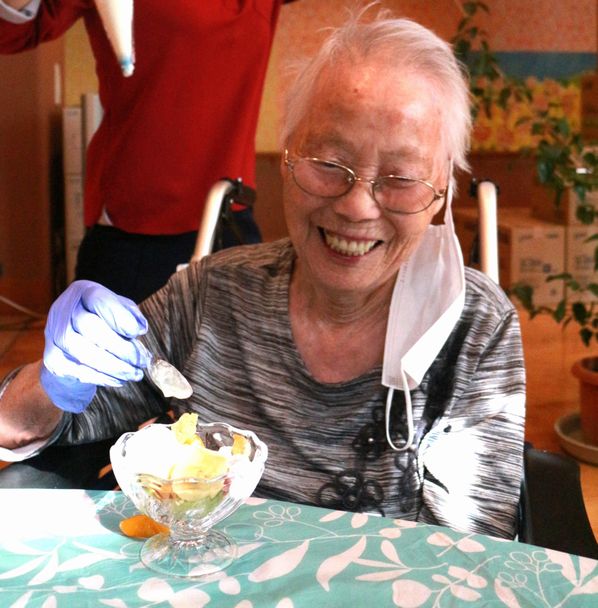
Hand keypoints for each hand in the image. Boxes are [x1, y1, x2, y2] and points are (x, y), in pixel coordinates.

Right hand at [40, 280, 151, 412]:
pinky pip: (77, 370)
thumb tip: (140, 328)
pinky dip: (102, 377)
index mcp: (83, 292)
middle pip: (89, 326)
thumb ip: (131, 316)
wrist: (73, 348)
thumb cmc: (104, 324)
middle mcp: (64, 310)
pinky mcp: (52, 358)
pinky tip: (120, 380)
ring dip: (114, 366)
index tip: (139, 332)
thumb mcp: (119, 312)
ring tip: (135, 373)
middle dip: (121, 347)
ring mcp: (54, 334)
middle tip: (142, 360)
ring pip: (82, 351)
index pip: (98, 299)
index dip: (119, 316)